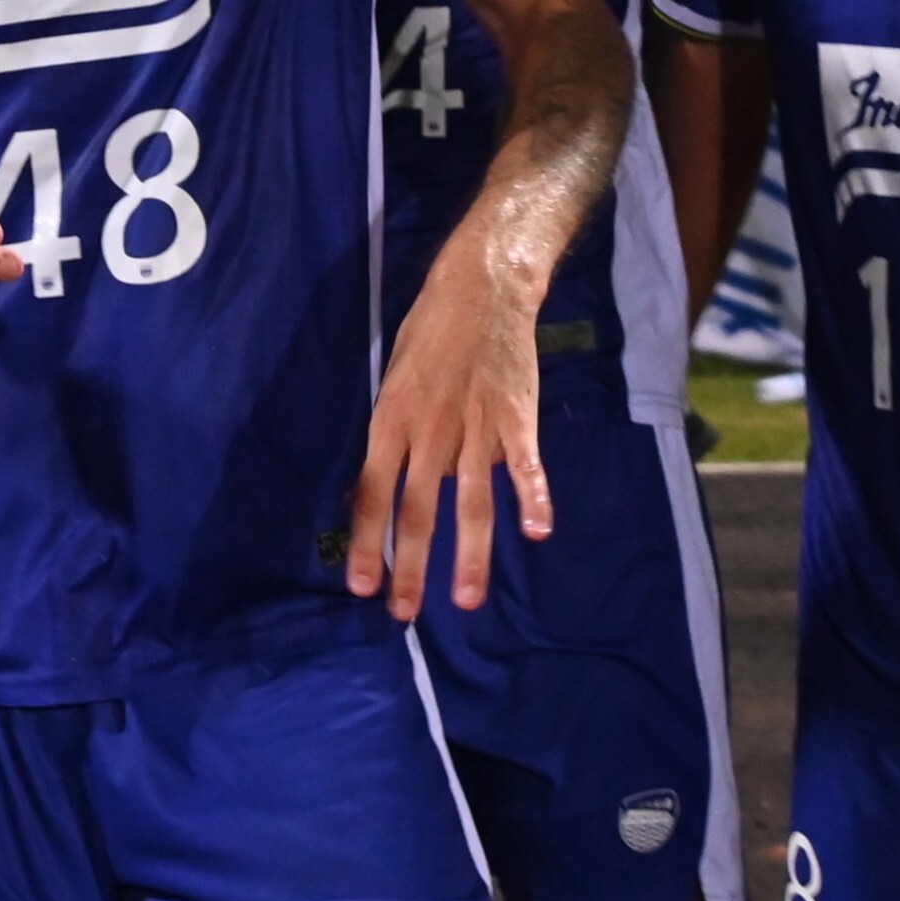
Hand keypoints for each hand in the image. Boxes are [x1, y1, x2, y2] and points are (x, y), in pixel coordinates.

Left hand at [349, 211, 553, 615]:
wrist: (480, 287)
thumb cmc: (428, 334)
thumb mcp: (391, 379)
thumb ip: (385, 439)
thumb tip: (363, 493)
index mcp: (391, 419)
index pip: (372, 493)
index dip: (368, 542)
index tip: (362, 587)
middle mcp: (429, 430)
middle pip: (417, 508)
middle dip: (411, 566)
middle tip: (404, 613)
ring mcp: (475, 425)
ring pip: (470, 501)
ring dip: (468, 553)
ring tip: (466, 599)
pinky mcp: (515, 416)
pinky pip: (525, 465)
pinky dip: (533, 497)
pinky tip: (537, 531)